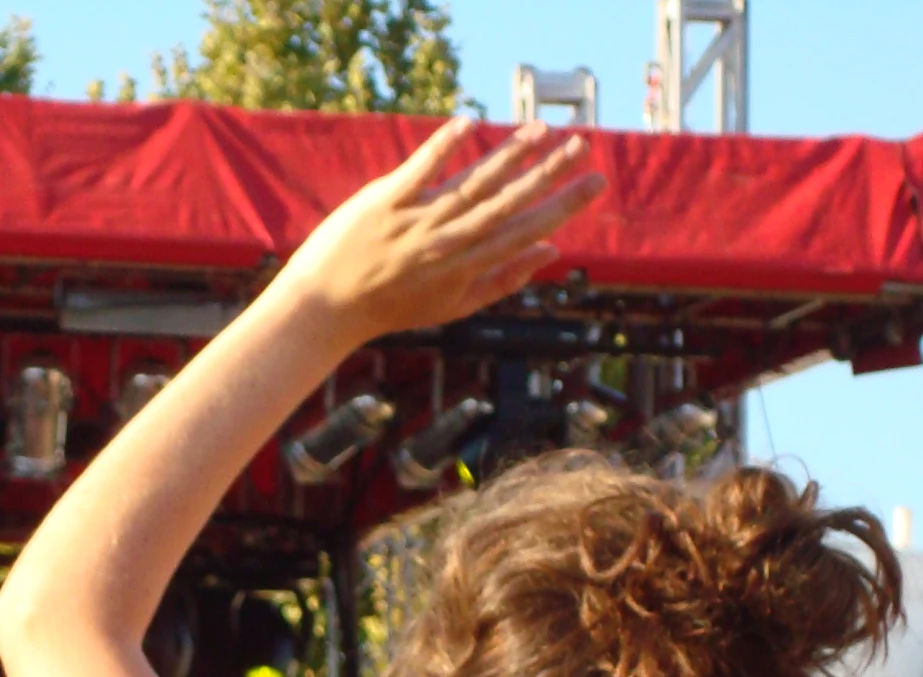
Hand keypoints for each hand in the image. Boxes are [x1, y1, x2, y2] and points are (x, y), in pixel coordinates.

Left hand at [273, 119, 605, 346]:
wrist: (327, 308)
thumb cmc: (392, 307)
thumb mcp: (454, 305)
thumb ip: (503, 278)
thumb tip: (549, 250)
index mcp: (466, 267)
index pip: (526, 231)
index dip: (564, 205)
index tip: (595, 180)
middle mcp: (446, 244)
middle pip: (506, 203)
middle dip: (548, 174)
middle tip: (580, 143)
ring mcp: (415, 222)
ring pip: (470, 184)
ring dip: (507, 155)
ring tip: (540, 130)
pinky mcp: (383, 203)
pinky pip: (418, 171)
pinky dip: (442, 148)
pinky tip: (467, 124)